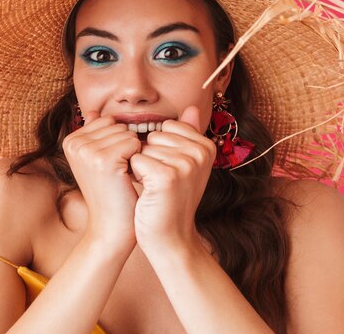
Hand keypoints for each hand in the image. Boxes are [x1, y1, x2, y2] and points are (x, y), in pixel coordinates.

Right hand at [63, 111, 139, 249]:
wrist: (112, 227)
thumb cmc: (112, 192)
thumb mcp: (98, 159)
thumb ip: (95, 134)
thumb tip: (92, 110)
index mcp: (71, 140)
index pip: (109, 120)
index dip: (119, 142)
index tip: (111, 166)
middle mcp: (75, 144)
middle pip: (119, 125)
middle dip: (126, 147)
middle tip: (117, 174)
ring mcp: (87, 151)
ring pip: (128, 133)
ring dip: (133, 155)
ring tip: (121, 176)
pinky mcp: (104, 160)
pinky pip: (134, 143)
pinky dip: (138, 160)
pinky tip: (127, 178)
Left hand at [130, 106, 215, 255]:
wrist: (171, 237)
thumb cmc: (171, 199)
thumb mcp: (185, 164)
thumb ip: (188, 134)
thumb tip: (191, 107)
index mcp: (206, 146)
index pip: (166, 127)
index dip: (158, 149)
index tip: (169, 170)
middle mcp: (200, 152)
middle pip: (153, 137)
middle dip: (149, 158)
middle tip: (161, 182)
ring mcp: (186, 164)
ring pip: (142, 149)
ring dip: (142, 169)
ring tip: (156, 188)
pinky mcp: (168, 177)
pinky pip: (136, 161)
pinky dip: (136, 177)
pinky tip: (149, 193)